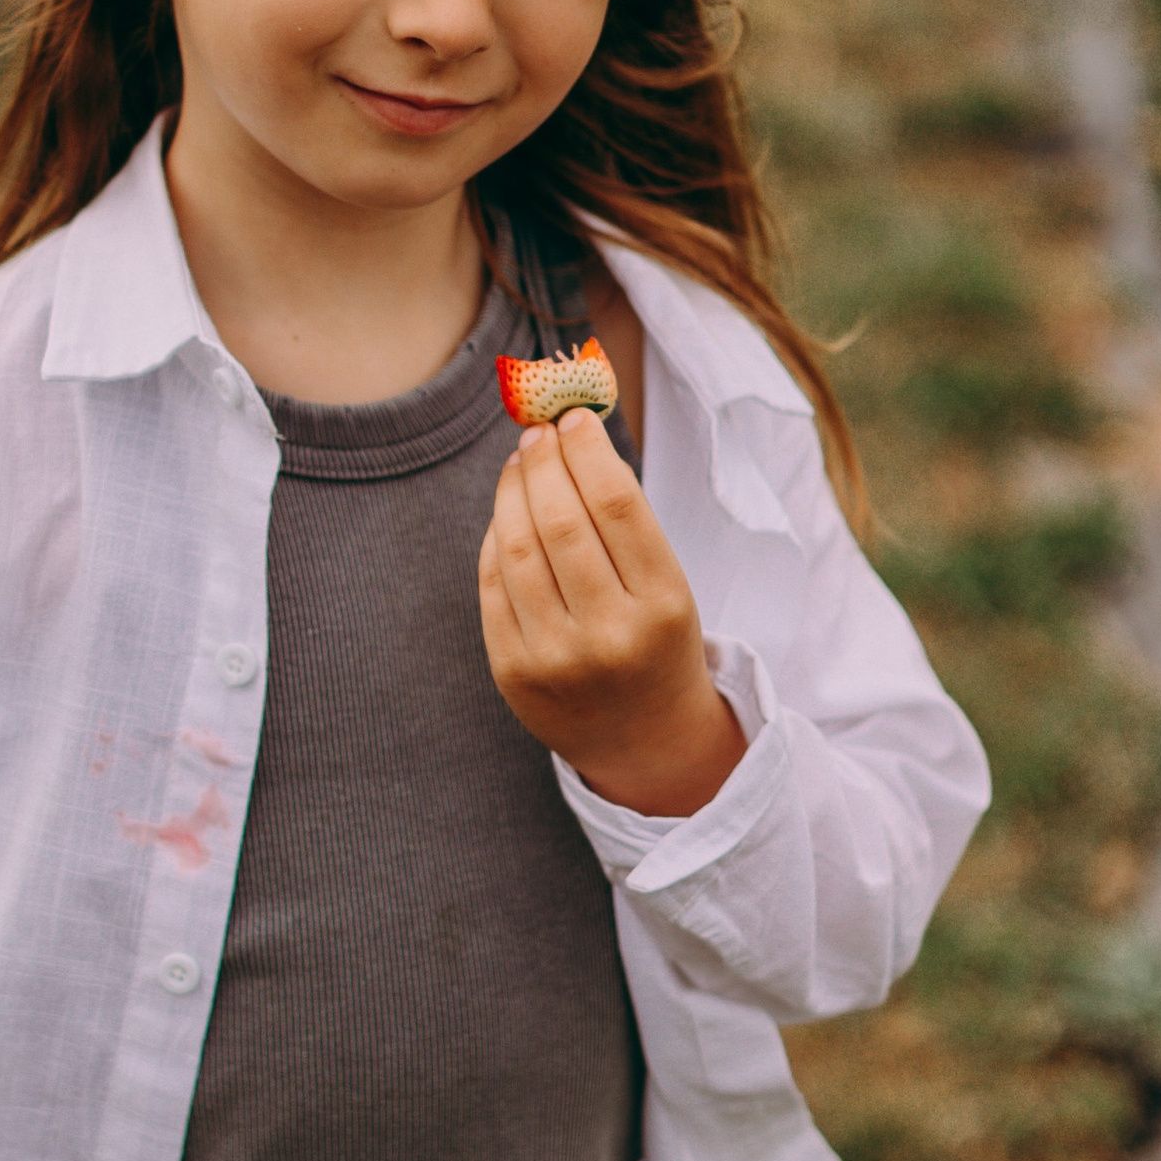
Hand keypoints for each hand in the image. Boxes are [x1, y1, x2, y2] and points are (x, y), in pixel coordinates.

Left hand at [480, 410, 744, 818]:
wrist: (645, 742)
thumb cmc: (656, 641)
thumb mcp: (668, 587)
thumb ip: (623, 522)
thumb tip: (567, 434)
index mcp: (664, 605)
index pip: (618, 505)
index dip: (588, 450)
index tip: (572, 417)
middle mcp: (611, 634)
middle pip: (562, 521)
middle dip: (543, 462)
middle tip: (537, 430)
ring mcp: (557, 659)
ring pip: (518, 548)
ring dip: (513, 492)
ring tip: (519, 463)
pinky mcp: (514, 674)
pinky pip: (492, 586)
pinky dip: (495, 539)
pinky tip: (506, 514)